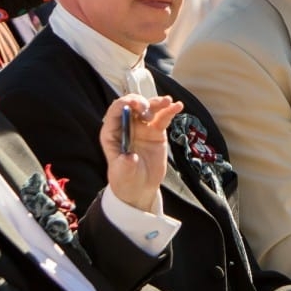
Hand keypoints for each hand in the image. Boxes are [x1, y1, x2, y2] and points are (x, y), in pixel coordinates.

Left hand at [100, 95, 183, 211]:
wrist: (141, 188)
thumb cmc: (126, 179)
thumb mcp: (123, 174)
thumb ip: (125, 165)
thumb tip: (130, 157)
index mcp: (113, 133)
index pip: (116, 111)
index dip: (125, 104)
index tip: (136, 105)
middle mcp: (127, 126)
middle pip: (133, 105)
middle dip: (141, 102)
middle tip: (148, 110)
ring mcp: (142, 127)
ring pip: (149, 108)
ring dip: (157, 102)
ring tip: (167, 102)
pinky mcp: (156, 131)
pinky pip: (163, 117)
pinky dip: (170, 110)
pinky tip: (177, 106)